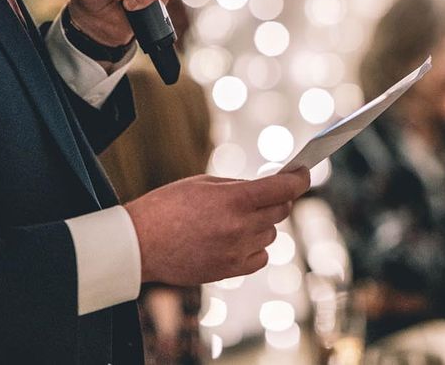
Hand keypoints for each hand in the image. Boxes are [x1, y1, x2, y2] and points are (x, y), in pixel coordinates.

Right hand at [124, 168, 310, 284]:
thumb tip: (265, 189)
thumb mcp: (204, 183)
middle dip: (277, 198)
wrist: (140, 244)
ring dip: (262, 223)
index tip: (304, 172)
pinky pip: (260, 256)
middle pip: (281, 210)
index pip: (284, 189)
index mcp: (234, 200)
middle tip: (264, 193)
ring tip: (234, 218)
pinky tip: (235, 238)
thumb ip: (239, 187)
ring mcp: (237, 252)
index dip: (299, 178)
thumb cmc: (168, 206)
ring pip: (271, 233)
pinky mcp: (230, 271)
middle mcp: (241, 227)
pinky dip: (255, 246)